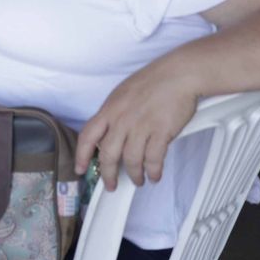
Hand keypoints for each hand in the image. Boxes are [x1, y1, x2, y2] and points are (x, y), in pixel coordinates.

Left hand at [74, 64, 198, 190]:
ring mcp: (141, 126)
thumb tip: (107, 134)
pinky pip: (154, 158)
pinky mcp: (161, 131)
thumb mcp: (122, 94)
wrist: (178, 74)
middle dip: (108, 174)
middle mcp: (122, 119)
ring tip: (138, 180)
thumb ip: (113, 114)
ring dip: (134, 175)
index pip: (87, 136)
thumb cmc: (153, 82)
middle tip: (111, 185)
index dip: (82, 155)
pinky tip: (155, 174)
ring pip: (131, 160)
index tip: (80, 169)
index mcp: (109, 109)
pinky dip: (154, 170)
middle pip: (108, 154)